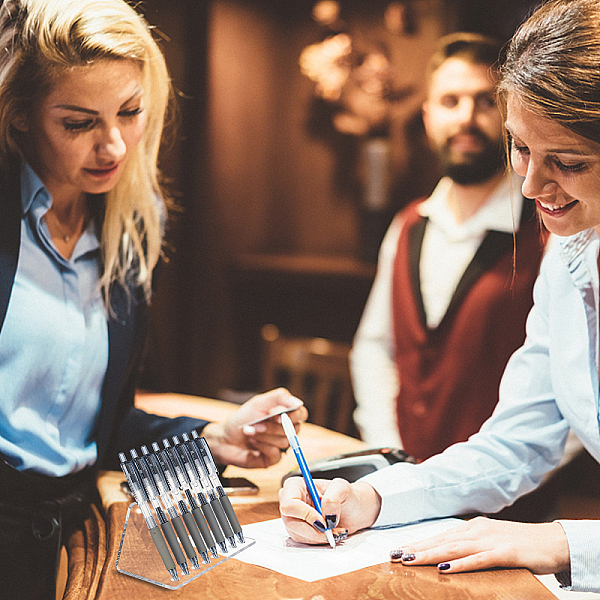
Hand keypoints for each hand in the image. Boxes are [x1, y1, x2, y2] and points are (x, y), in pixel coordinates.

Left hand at [202, 388, 306, 467]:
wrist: (225, 438)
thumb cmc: (242, 419)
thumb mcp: (259, 402)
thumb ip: (280, 397)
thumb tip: (298, 403)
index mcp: (284, 415)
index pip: (302, 414)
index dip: (294, 416)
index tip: (280, 416)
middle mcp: (285, 430)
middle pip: (294, 429)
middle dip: (272, 427)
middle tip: (256, 424)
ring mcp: (280, 445)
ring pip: (284, 442)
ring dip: (263, 435)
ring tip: (250, 432)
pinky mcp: (273, 459)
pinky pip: (276, 453)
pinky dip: (262, 446)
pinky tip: (252, 443)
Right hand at [279, 476, 381, 544]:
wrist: (353, 510)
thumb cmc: (346, 496)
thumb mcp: (343, 488)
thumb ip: (333, 499)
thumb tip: (324, 516)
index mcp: (296, 486)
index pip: (289, 504)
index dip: (305, 514)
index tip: (322, 521)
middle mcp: (291, 501)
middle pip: (291, 522)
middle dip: (313, 529)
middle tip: (330, 529)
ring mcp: (293, 517)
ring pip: (298, 534)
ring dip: (318, 535)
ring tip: (335, 529)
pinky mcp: (299, 530)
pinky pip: (304, 540)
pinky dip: (319, 539)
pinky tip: (331, 532)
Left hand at [393, 516, 569, 575]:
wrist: (554, 541)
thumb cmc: (522, 543)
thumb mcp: (492, 542)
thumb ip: (472, 546)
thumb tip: (448, 557)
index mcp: (473, 527)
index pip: (440, 536)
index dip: (419, 543)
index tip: (399, 549)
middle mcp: (478, 530)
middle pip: (442, 541)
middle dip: (417, 548)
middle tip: (394, 555)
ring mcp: (491, 540)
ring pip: (454, 548)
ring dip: (430, 554)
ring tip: (410, 559)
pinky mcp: (505, 552)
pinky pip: (479, 559)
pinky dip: (461, 564)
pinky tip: (446, 569)